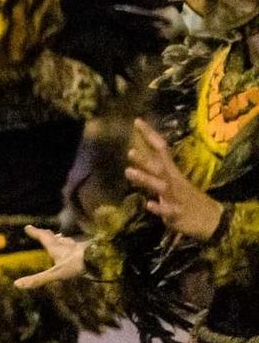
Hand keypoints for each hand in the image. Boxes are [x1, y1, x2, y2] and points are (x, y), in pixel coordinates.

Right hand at [15, 226, 86, 288]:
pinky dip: (75, 247)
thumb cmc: (76, 266)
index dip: (35, 232)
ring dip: (62, 240)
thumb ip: (37, 280)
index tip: (28, 227)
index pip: (43, 237)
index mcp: (56, 248)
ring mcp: (78, 248)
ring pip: (68, 241)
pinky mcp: (88, 251)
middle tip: (43, 231)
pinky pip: (79, 247)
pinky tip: (79, 250)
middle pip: (54, 238)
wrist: (99, 259)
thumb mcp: (54, 275)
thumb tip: (17, 284)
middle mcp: (66, 246)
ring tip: (61, 238)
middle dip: (47, 235)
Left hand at [127, 118, 222, 240]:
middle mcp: (174, 182)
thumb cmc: (188, 200)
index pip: (161, 149)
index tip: (137, 121)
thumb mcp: (173, 183)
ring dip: (146, 179)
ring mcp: (176, 198)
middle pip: (159, 168)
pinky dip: (158, 208)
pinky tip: (149, 205)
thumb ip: (154, 173)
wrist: (212, 221)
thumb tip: (135, 162)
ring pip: (161, 187)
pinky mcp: (178, 215)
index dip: (150, 135)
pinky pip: (168, 211)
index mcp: (173, 173)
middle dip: (145, 160)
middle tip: (129, 151)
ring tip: (129, 172)